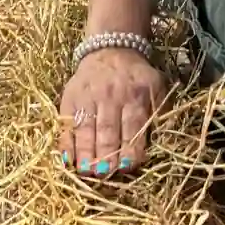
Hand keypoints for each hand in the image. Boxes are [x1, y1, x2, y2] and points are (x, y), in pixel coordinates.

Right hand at [58, 49, 164, 172]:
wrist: (110, 49)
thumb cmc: (136, 77)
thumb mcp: (156, 87)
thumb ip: (159, 112)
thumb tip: (159, 143)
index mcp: (135, 96)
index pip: (133, 128)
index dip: (130, 150)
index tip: (127, 167)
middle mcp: (111, 97)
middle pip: (107, 131)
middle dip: (105, 155)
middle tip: (104, 174)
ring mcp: (88, 97)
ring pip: (86, 129)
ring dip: (85, 153)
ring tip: (85, 171)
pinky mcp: (70, 98)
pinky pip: (67, 123)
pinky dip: (66, 142)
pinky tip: (68, 159)